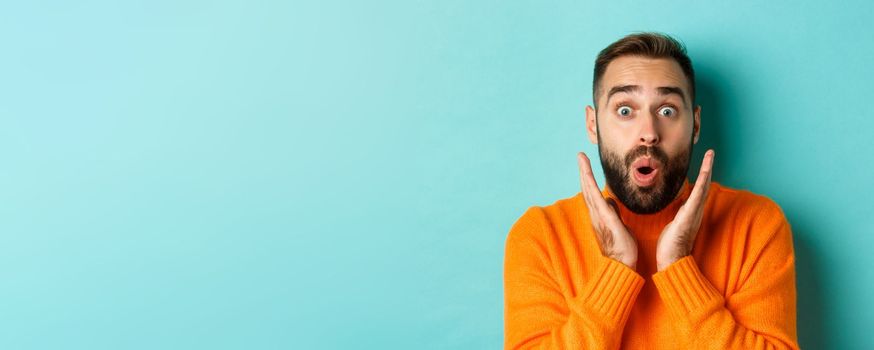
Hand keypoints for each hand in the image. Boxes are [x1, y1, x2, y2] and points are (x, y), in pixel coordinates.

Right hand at [577, 152, 637, 269]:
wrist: (623, 264)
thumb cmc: (622, 246)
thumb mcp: (618, 224)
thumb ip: (613, 211)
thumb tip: (609, 200)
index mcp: (600, 214)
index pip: (592, 192)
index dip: (588, 178)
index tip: (585, 164)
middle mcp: (596, 214)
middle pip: (587, 188)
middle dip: (583, 171)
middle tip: (580, 154)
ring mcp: (599, 216)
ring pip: (589, 191)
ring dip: (585, 174)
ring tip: (582, 159)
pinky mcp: (606, 220)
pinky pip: (597, 200)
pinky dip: (592, 187)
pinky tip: (589, 177)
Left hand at [656, 150, 714, 270]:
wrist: (672, 261)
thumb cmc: (670, 245)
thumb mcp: (673, 224)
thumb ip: (677, 214)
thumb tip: (676, 208)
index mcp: (690, 211)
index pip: (698, 189)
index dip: (702, 175)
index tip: (704, 161)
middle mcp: (695, 210)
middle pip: (704, 184)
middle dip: (708, 167)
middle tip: (711, 152)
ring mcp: (694, 212)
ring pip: (703, 187)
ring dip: (707, 170)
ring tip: (710, 155)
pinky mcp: (689, 216)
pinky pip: (697, 196)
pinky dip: (702, 183)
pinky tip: (705, 172)